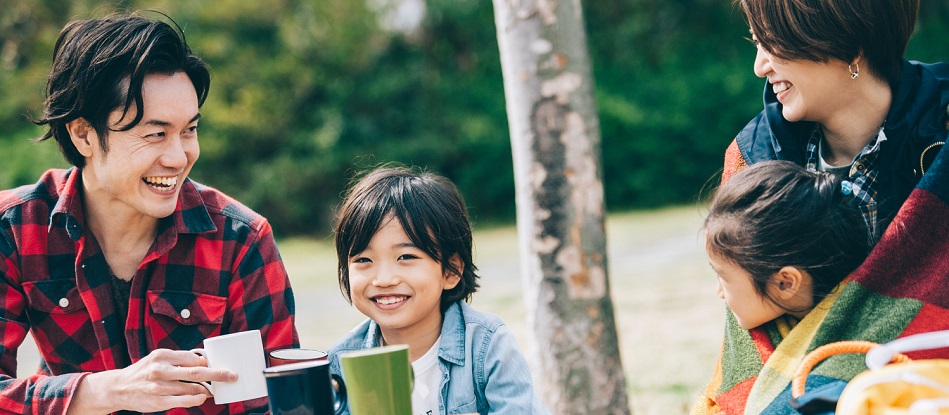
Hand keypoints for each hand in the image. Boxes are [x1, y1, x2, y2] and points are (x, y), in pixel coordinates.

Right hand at [67, 348, 237, 413]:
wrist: (118, 388)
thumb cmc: (143, 371)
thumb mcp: (157, 358)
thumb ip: (178, 359)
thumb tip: (204, 360)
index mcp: (162, 355)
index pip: (193, 357)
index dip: (208, 363)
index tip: (220, 364)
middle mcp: (160, 369)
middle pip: (197, 371)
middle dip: (218, 374)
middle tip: (232, 375)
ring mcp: (159, 387)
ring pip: (192, 388)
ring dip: (207, 389)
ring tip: (213, 389)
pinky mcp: (159, 402)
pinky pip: (184, 401)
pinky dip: (197, 400)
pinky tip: (203, 398)